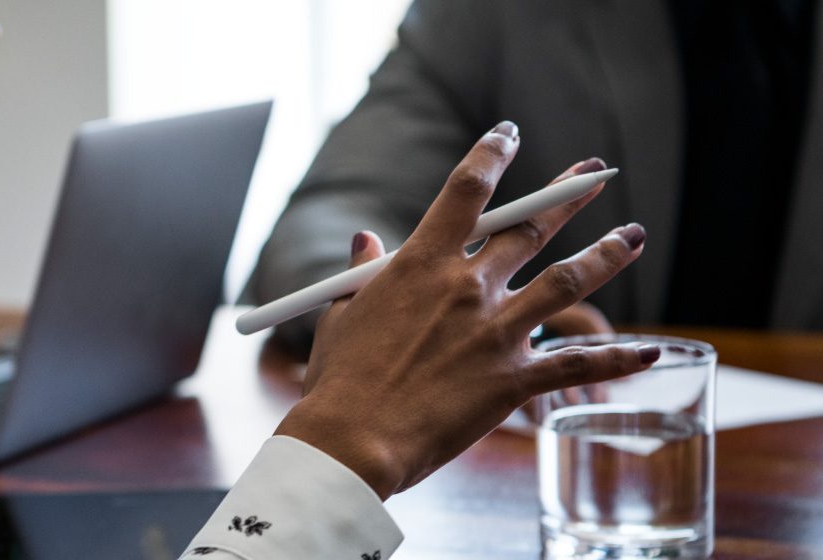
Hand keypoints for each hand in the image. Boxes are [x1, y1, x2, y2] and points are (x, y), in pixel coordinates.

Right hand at [274, 122, 658, 497]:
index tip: (507, 135)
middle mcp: (467, 287)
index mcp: (420, 264)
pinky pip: (576, 363)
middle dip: (567, 194)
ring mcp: (496, 332)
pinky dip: (617, 357)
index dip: (491, 155)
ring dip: (607, 255)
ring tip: (633, 236)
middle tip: (594, 173)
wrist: (354, 439)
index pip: (465, 191)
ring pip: (568, 281)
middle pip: (530, 226)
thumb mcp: (340, 315)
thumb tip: (366, 239)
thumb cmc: (338, 381)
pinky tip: (650, 352)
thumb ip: (361, 273)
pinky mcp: (513, 380)